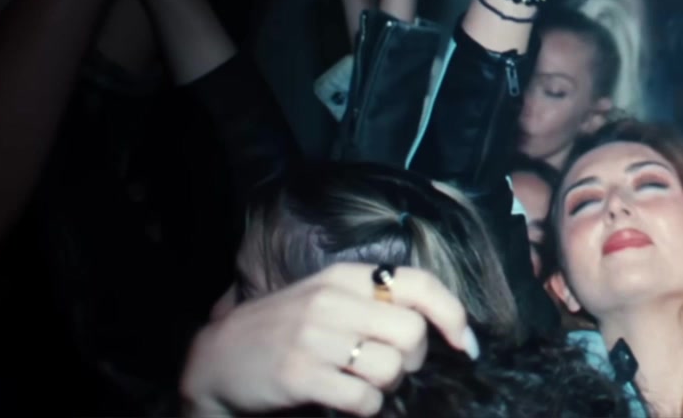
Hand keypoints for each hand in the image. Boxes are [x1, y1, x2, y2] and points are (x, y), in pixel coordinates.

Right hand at [180, 264, 478, 417]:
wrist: (217, 360)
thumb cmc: (283, 331)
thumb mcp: (326, 300)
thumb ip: (373, 303)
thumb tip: (435, 326)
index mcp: (344, 277)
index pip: (418, 283)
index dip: (452, 314)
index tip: (465, 344)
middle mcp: (332, 301)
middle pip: (412, 333)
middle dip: (413, 360)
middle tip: (389, 369)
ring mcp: (314, 337)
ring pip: (390, 367)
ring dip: (386, 387)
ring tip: (361, 384)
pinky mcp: (300, 374)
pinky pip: (364, 400)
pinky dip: (366, 410)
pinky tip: (347, 404)